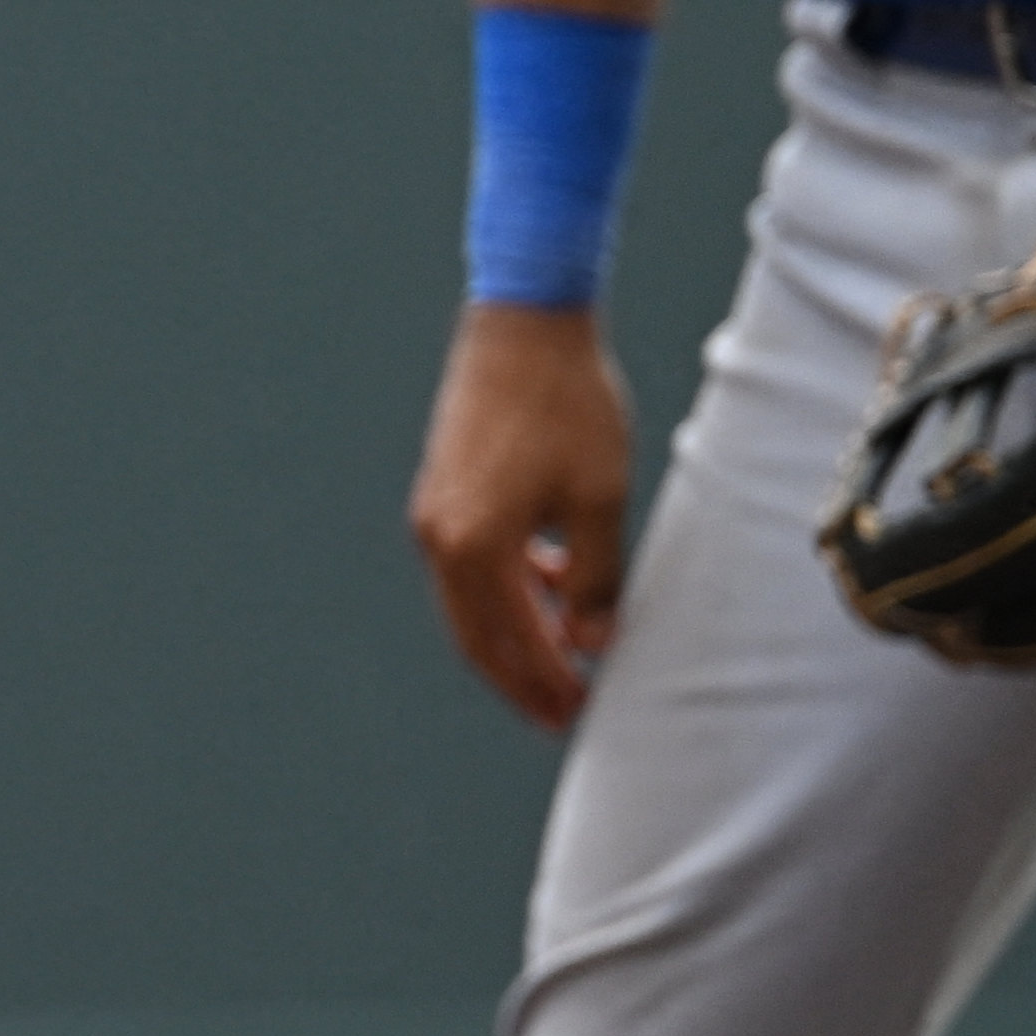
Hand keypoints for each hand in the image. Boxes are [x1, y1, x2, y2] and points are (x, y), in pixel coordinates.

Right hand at [413, 295, 638, 730]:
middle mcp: (440, 537)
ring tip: (562, 655)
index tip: (580, 710)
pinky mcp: (442, 492)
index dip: (547, 683)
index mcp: (475, 545)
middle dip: (522, 678)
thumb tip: (591, 640)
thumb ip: (596, 579)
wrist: (524, 324)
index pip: (511, 642)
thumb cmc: (568, 404)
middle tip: (561, 711)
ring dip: (515, 635)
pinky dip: (505, 591)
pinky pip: (468, 566)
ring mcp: (434, 514)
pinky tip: (550, 583)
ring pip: (469, 604)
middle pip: (477, 637)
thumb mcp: (601, 498)